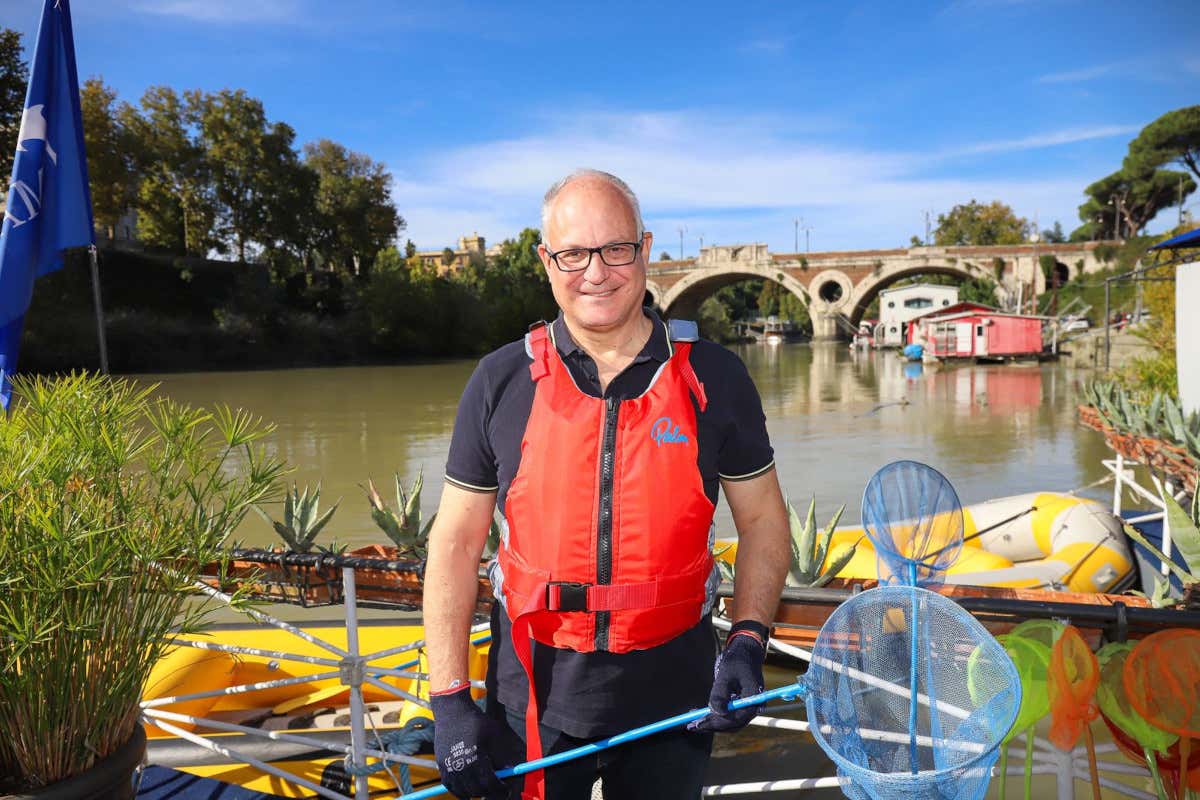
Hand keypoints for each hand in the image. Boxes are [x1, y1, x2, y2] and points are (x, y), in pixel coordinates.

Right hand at [430, 684, 512, 798]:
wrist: (452, 711)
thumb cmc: (475, 721)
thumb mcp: (493, 735)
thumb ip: (501, 756)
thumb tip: (509, 770)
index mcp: (474, 759)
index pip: (488, 784)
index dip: (499, 790)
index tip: (505, 791)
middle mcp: (460, 766)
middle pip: (476, 790)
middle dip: (488, 793)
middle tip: (497, 791)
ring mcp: (449, 767)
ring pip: (463, 791)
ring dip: (475, 793)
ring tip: (484, 789)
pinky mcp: (441, 765)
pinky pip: (450, 786)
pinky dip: (459, 791)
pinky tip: (468, 790)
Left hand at [688, 627, 765, 732]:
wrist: (745, 651)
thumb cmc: (737, 660)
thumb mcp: (726, 675)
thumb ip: (720, 694)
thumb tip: (716, 713)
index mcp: (753, 700)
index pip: (735, 719)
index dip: (716, 723)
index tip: (699, 723)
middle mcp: (752, 706)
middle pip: (732, 724)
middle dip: (712, 726)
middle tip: (692, 726)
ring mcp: (747, 706)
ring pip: (729, 722)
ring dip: (712, 723)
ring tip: (692, 723)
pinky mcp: (740, 704)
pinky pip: (728, 715)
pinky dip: (715, 716)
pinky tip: (701, 714)